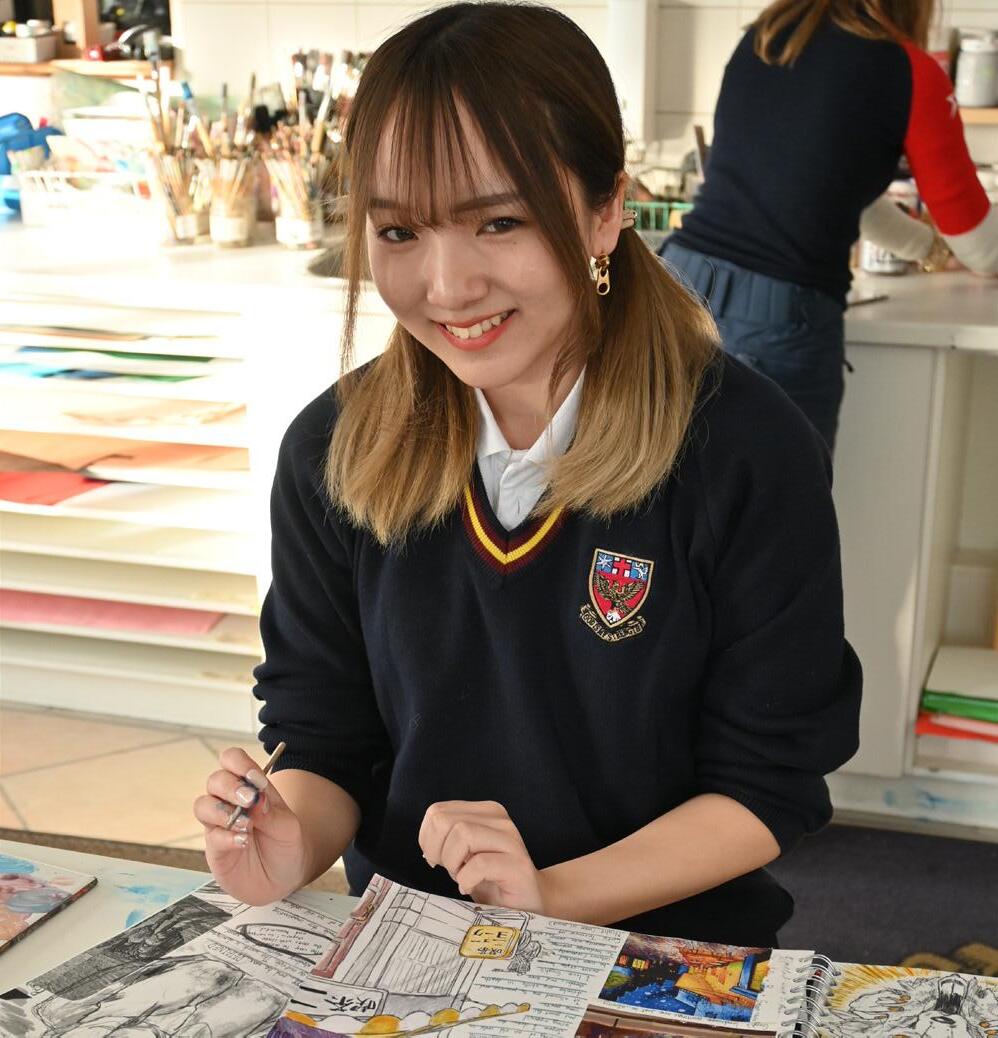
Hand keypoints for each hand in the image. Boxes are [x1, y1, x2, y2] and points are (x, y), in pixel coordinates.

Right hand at [193, 748, 308, 904]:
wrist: (285, 877)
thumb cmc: (286, 844)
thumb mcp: (288, 826)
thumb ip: (271, 813)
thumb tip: (254, 801)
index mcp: (249, 786)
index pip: (232, 760)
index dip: (239, 764)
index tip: (254, 778)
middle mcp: (229, 801)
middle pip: (215, 780)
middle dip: (231, 787)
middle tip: (249, 800)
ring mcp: (219, 825)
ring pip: (203, 805)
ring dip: (222, 811)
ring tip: (246, 824)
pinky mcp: (215, 849)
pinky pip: (211, 837)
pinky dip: (226, 837)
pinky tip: (243, 842)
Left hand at [418, 800, 545, 912]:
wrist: (530, 902)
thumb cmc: (492, 881)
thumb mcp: (464, 856)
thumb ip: (447, 841)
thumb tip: (428, 847)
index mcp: (484, 812)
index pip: (437, 811)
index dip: (427, 839)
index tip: (438, 859)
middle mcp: (499, 819)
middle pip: (445, 821)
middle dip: (437, 851)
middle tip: (451, 870)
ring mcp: (510, 839)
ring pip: (462, 834)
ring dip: (453, 863)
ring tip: (462, 877)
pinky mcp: (518, 864)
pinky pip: (479, 863)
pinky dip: (466, 879)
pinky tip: (471, 887)